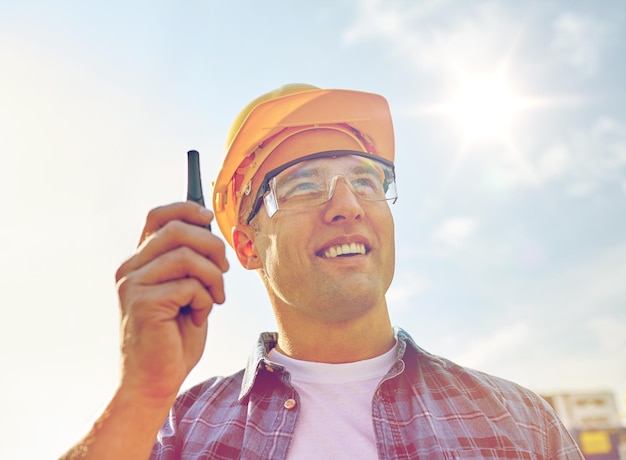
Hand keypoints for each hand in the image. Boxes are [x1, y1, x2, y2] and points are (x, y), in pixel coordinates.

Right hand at [114, 202, 228, 403]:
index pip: (157, 216)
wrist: (154, 381)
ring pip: (187, 255)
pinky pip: (190, 285)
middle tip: (224, 269)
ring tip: (214, 299)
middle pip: (177, 229)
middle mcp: (130, 268)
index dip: (186, 208)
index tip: (209, 217)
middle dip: (212, 245)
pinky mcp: (143, 302)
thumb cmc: (174, 337)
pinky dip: (205, 300)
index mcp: (139, 262)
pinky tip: (199, 317)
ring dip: (213, 277)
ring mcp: (133, 284)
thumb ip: (190, 262)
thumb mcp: (185, 291)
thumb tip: (210, 230)